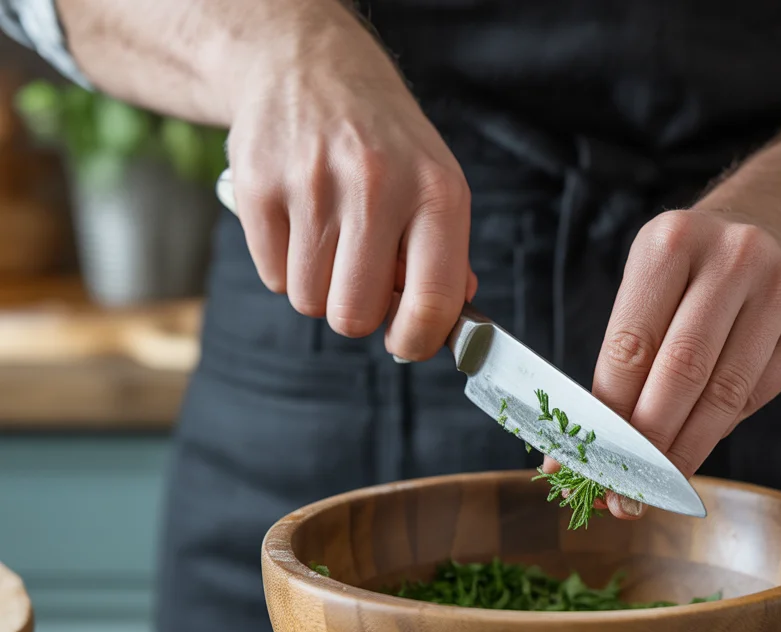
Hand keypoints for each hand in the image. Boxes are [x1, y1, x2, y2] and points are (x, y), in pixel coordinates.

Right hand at [225, 7, 474, 356]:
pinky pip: (273, 278)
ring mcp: (312, 186)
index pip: (432, 302)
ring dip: (320, 288)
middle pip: (355, 315)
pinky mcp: (258, 188)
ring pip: (310, 302)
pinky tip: (300, 224)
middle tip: (362, 281)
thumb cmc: (383, 142)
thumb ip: (447, 257)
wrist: (308, 66)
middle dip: (358, 313)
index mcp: (437, 194)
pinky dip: (286, 266)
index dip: (417, 341)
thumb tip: (444, 322)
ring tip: (331, 241)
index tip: (406, 342)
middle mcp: (377, 187)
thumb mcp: (435, 183)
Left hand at [592, 207, 780, 518]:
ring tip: (658, 487)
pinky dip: (722, 429)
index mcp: (672, 241)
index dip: (609, 413)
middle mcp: (734, 256)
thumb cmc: (686, 281)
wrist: (768, 235)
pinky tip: (698, 444)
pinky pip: (758, 396)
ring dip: (687, 450)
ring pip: (725, 393)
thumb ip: (619, 367)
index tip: (592, 463)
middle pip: (682, 371)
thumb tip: (581, 456)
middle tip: (626, 490)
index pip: (631, 346)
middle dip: (649, 442)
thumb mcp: (644, 295)